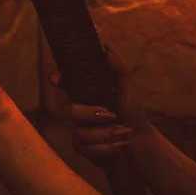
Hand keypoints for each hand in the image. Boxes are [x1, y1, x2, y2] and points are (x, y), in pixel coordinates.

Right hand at [46, 48, 150, 165]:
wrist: (139, 144)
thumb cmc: (133, 114)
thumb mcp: (127, 89)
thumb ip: (118, 68)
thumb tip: (105, 46)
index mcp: (89, 94)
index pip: (67, 83)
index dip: (59, 79)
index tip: (56, 77)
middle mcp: (80, 111)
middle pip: (69, 110)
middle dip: (91, 114)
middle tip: (111, 115)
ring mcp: (79, 130)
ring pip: (80, 133)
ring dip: (107, 134)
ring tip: (125, 132)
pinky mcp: (82, 148)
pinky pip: (85, 148)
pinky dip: (107, 148)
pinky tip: (120, 146)